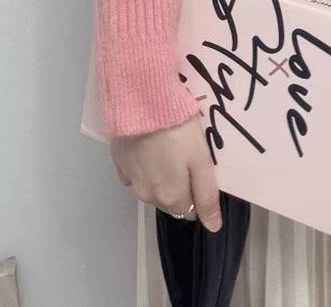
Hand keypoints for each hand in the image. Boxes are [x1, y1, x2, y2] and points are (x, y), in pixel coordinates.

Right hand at [110, 114, 223, 231]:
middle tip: (184, 154)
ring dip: (160, 175)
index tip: (198, 169)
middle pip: (168, 200)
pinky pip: (135, 172)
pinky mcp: (118, 161)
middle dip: (178, 185)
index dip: (196, 192)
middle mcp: (146, 195)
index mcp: (169, 198)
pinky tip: (149, 145)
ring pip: (151, 187)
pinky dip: (143, 165)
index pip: (188, 210)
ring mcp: (129, 179)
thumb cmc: (178, 130)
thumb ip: (207, 195)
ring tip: (167, 147)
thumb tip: (213, 227)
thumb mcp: (201, 160)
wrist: (140, 102)